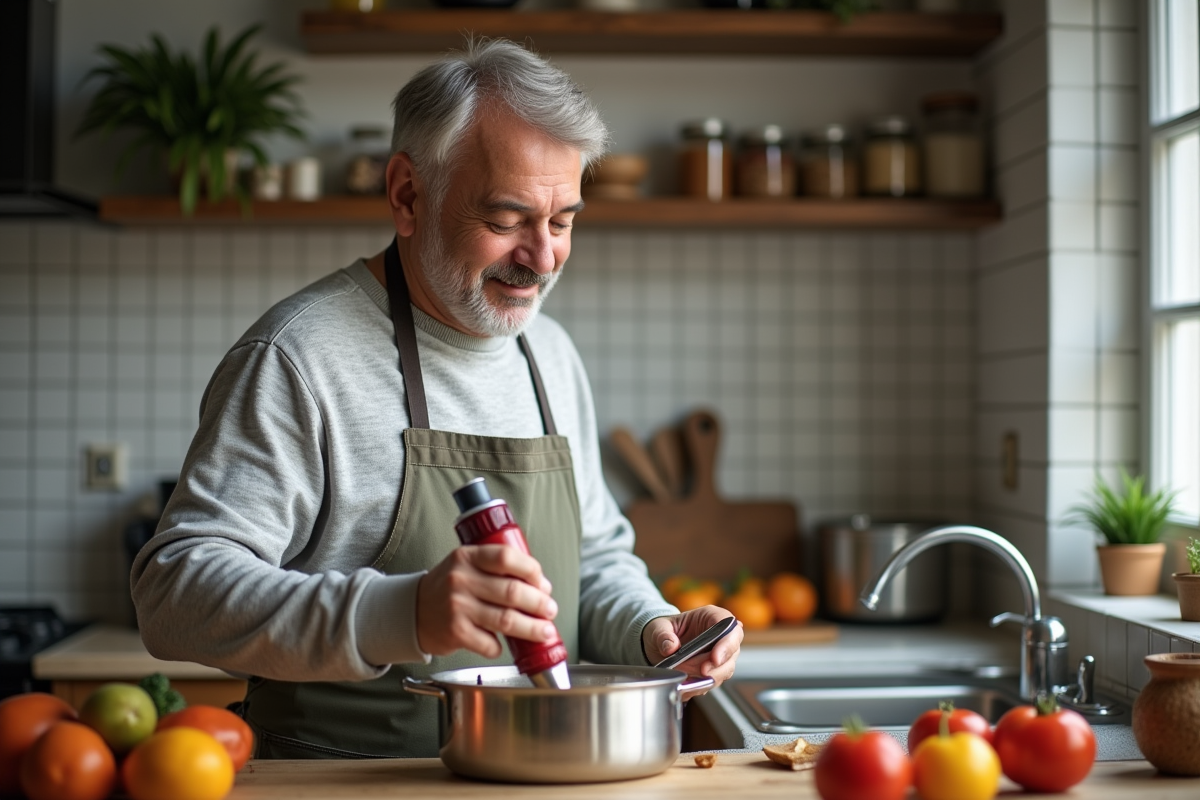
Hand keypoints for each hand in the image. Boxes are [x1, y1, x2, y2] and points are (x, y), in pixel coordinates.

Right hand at [416, 545, 558, 657]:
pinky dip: (502, 647)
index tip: (543, 584)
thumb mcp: (467, 565)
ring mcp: (457, 607)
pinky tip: (506, 644)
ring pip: (507, 620)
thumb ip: (497, 569)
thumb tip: (540, 587)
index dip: (532, 571)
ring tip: (545, 631)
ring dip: (532, 628)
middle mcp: (461, 579)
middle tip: (551, 610)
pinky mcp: (455, 632)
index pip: (507, 557)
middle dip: (540, 603)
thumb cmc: (448, 588)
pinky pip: (490, 643)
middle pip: (513, 592)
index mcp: (467, 556)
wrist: (413, 611)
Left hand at [641, 606, 742, 690]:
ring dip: (704, 677)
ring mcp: (719, 654)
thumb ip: (662, 635)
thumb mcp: (657, 627)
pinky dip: (699, 685)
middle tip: (692, 670)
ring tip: (682, 674)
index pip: (730, 628)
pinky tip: (684, 682)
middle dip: (713, 667)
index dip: (726, 645)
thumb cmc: (662, 630)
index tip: (714, 659)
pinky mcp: (713, 671)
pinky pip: (713, 682)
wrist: (656, 644)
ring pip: (724, 671)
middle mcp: (720, 635)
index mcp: (711, 617)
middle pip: (731, 653)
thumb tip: (671, 647)